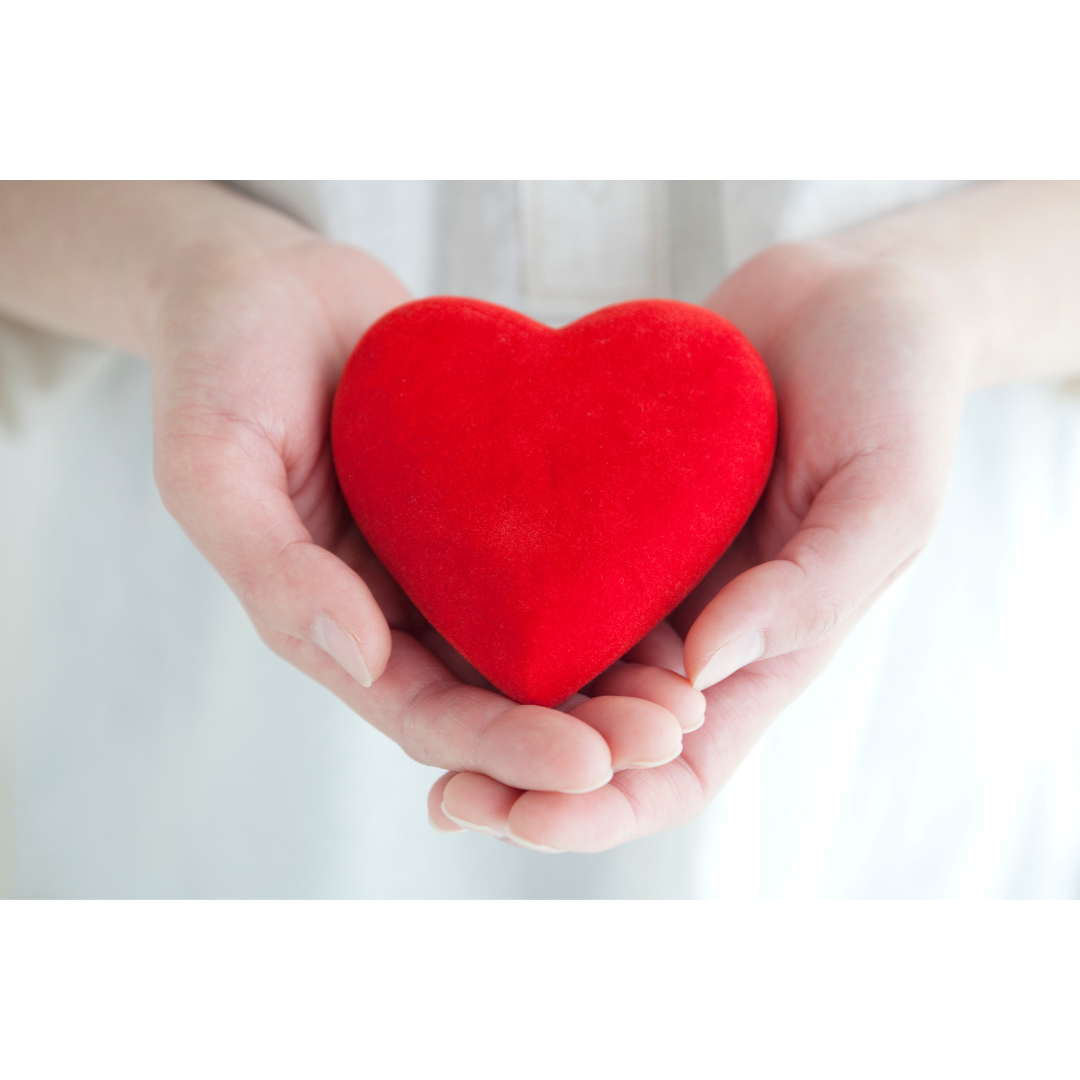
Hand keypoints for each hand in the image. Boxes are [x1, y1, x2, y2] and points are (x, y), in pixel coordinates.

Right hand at [151, 232, 704, 809]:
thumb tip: (358, 653)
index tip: (587, 766)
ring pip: (542, 643)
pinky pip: (559, 560)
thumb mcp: (210, 462)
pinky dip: (614, 592)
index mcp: (332, 623)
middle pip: (500, 697)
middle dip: (582, 729)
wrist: (272, 288)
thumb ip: (269, 564)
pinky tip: (680, 600)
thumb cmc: (219, 367)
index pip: (426, 714)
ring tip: (689, 698)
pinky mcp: (493, 508)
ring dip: (614, 679)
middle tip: (666, 737)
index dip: (505, 747)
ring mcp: (451, 561)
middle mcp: (401, 609)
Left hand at [434, 239, 970, 849]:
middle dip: (522, 778)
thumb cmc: (893, 395)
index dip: (606, 812)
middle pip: (596, 736)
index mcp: (763, 654)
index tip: (527, 817)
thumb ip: (810, 588)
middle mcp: (689, 628)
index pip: (680, 770)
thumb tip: (704, 670)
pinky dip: (486, 598)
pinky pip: (536, 566)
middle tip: (447, 797)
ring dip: (485, 703)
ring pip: (550, 661)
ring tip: (404, 720)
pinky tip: (416, 599)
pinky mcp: (603, 510)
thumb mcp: (886, 494)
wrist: (846, 298)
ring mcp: (641, 570)